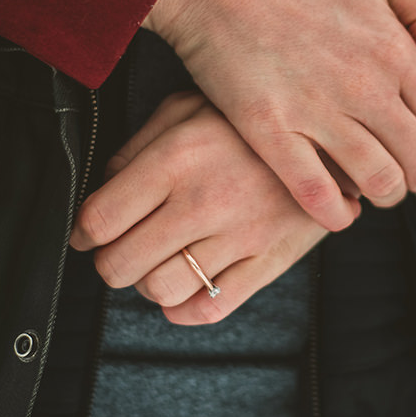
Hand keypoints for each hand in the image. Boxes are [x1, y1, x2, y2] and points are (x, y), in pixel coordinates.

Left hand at [70, 92, 330, 324]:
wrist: (334, 134)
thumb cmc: (253, 119)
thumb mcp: (189, 107)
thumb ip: (141, 144)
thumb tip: (106, 185)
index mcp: (177, 158)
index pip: (99, 219)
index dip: (81, 232)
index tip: (86, 233)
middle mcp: (203, 200)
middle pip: (121, 264)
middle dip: (109, 262)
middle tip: (118, 250)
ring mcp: (239, 235)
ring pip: (161, 291)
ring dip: (147, 283)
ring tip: (157, 263)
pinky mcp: (269, 261)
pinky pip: (212, 308)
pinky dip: (185, 309)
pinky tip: (186, 289)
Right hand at [143, 0, 415, 231]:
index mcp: (395, 52)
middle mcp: (365, 89)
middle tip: (400, 166)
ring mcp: (318, 114)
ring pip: (380, 185)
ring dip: (383, 194)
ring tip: (370, 186)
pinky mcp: (272, 134)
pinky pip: (318, 196)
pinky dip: (337, 213)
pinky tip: (338, 207)